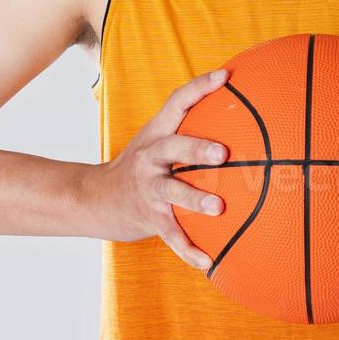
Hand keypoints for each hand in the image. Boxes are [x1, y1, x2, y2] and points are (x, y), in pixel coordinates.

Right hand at [87, 68, 230, 268]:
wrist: (95, 200)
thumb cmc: (141, 168)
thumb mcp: (156, 142)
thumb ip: (189, 130)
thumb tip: (243, 118)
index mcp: (156, 134)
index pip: (177, 102)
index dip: (200, 88)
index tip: (225, 77)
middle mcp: (150, 158)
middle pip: (172, 147)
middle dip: (197, 148)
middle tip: (223, 153)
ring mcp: (147, 188)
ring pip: (171, 192)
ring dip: (195, 199)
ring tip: (219, 207)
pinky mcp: (148, 217)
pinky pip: (171, 234)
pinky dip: (189, 249)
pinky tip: (209, 262)